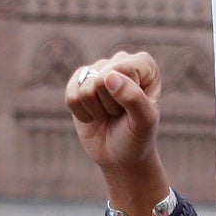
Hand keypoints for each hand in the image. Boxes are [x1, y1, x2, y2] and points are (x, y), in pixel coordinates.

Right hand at [66, 50, 171, 215]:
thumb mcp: (144, 122)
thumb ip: (134, 98)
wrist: (120, 155)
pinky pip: (70, 96)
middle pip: (101, 79)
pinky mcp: (78, 83)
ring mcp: (98, 70)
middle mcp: (121, 61)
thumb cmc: (137, 137)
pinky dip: (81, 113)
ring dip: (96, 110)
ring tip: (109, 114)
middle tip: (121, 114)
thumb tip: (110, 77)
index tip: (134, 107)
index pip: (123, 69)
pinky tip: (94, 116)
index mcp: (145, 64)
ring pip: (84, 88)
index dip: (124, 95)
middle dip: (109, 104)